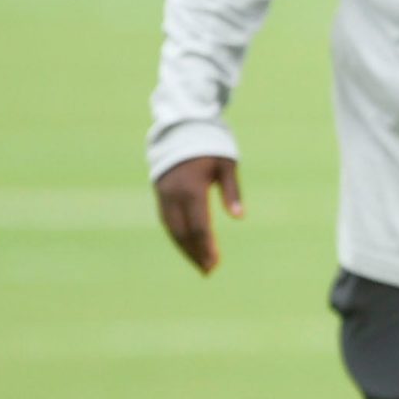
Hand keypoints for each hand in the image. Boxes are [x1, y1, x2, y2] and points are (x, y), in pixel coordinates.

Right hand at [153, 155, 242, 274]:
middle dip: (195, 253)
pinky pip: (166, 219)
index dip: (206, 247)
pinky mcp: (160, 192)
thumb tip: (238, 217)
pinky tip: (187, 246)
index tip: (215, 263)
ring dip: (184, 248)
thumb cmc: (211, 146)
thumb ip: (232, 191)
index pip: (199, 226)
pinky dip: (176, 235)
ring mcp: (163, 193)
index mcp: (192, 189)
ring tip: (199, 264)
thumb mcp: (227, 165)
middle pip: (182, 232)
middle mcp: (174, 194)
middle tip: (209, 271)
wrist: (182, 127)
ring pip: (172, 228)